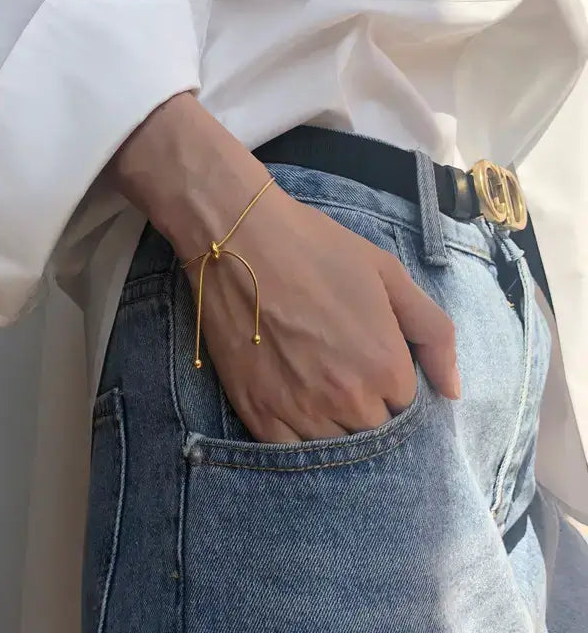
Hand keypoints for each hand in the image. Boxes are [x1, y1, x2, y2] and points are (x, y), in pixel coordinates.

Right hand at [179, 184, 457, 441]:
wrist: (238, 240)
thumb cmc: (316, 250)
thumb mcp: (389, 275)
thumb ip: (434, 334)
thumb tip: (453, 391)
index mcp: (386, 367)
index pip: (408, 406)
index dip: (393, 383)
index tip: (373, 360)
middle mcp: (347, 399)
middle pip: (373, 431)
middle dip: (368, 407)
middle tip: (342, 369)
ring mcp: (300, 411)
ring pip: (334, 446)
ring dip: (334, 424)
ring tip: (318, 385)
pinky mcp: (258, 414)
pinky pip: (291, 452)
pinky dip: (297, 437)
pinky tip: (294, 404)